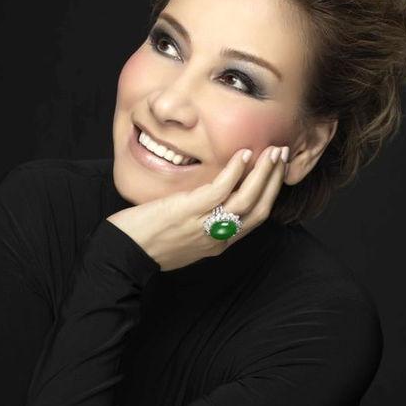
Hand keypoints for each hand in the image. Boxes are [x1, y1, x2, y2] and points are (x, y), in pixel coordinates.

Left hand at [106, 145, 289, 271]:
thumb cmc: (148, 244)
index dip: (270, 193)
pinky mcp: (189, 211)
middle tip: (283, 155)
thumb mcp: (184, 239)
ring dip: (264, 172)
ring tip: (272, 151)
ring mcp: (205, 224)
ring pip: (247, 198)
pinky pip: (222, 189)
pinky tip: (243, 155)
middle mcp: (218, 236)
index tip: (276, 171)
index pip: (254, 217)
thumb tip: (210, 203)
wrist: (123, 254)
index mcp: (218, 243)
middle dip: (275, 180)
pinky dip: (236, 171)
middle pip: (258, 208)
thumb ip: (202, 223)